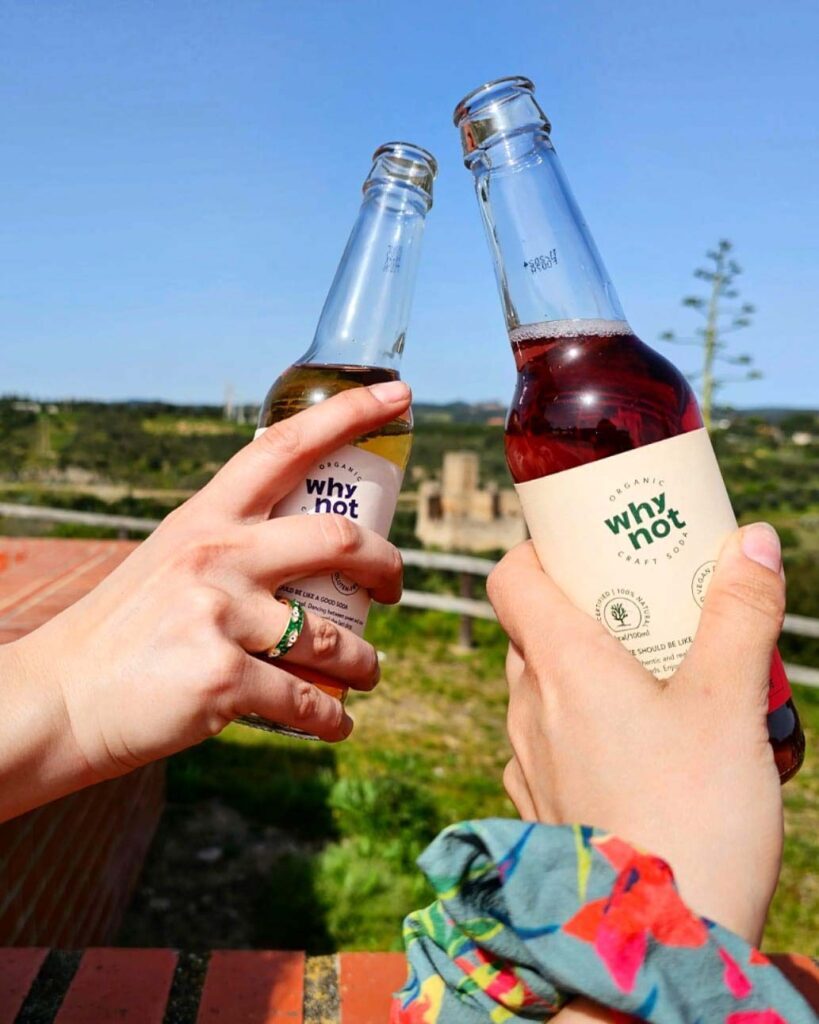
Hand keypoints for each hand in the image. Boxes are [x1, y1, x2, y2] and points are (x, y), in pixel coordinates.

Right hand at [1, 380, 410, 820]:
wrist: (60, 699)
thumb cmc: (123, 630)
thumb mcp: (171, 559)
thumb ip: (230, 544)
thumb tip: (302, 547)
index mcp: (207, 517)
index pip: (288, 444)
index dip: (351, 413)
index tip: (400, 395)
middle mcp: (217, 555)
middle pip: (341, 541)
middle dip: (389, 567)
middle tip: (394, 589)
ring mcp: (221, 616)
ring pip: (335, 638)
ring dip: (365, 662)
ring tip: (366, 673)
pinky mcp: (224, 680)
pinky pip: (307, 700)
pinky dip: (333, 719)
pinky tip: (337, 724)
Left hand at [488, 523, 785, 945]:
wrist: (655, 948)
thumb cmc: (692, 820)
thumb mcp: (730, 705)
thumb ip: (740, 616)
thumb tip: (754, 540)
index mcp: (562, 666)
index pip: (511, 576)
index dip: (540, 548)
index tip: (586, 543)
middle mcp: (529, 707)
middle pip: (533, 627)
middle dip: (584, 605)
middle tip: (646, 604)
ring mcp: (528, 760)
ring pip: (544, 685)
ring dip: (589, 668)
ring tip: (657, 676)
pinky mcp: (542, 805)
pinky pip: (552, 741)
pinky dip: (585, 725)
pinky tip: (642, 747)